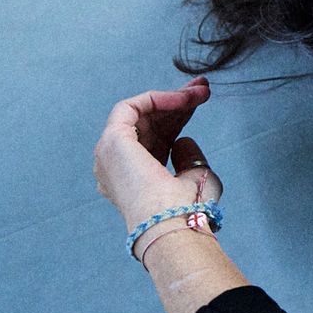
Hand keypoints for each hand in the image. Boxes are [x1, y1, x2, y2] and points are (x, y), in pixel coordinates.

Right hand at [94, 76, 223, 235]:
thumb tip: (183, 141)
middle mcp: (115, 167)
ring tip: (201, 90)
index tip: (200, 101)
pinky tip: (183, 98)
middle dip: (176, 102)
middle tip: (203, 88)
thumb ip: (188, 159)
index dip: (177, 117)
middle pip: (147, 124)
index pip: (153, 139)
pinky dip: (157, 98)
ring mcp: (109, 155)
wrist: (173, 224)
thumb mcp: (195, 178)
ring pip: (139, 114)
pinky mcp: (111, 142)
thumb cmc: (187, 210)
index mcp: (132, 180)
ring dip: (172, 98)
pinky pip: (130, 108)